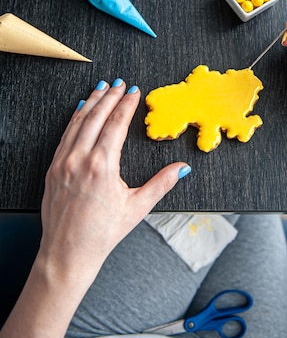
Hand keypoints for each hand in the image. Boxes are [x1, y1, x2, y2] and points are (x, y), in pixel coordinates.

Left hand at [38, 79, 189, 287]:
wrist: (68, 253)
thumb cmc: (102, 234)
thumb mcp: (137, 208)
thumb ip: (161, 184)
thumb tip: (182, 169)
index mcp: (102, 167)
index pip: (116, 124)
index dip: (126, 105)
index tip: (134, 92)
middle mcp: (80, 160)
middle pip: (96, 117)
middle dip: (109, 96)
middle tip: (120, 83)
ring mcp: (63, 163)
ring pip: (78, 122)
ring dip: (91, 102)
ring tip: (101, 88)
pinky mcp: (53, 168)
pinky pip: (65, 135)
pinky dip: (75, 119)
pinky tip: (81, 110)